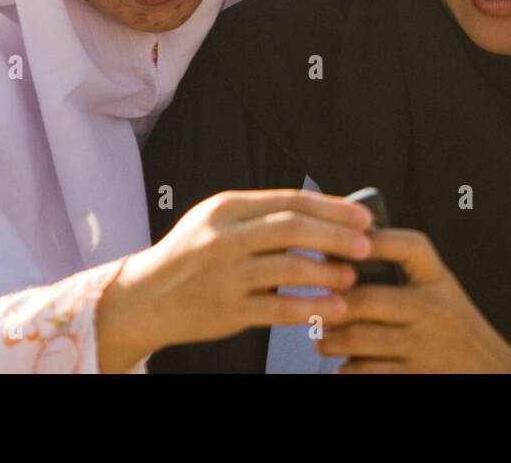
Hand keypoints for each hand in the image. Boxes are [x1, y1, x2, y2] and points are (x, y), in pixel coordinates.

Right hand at [97, 189, 372, 371]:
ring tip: (352, 277)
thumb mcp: (220, 223)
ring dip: (328, 272)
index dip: (332, 208)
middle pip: (293, 228)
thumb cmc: (192, 256)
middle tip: (367, 245)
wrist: (143, 298)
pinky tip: (334, 308)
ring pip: (289, 267)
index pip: (290, 200)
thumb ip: (264, 217)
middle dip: (336, 235)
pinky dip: (312, 307)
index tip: (363, 217)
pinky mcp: (226, 310)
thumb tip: (326, 214)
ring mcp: (224, 274)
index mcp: (227, 208)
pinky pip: (279, 308)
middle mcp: (224, 237)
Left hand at [315, 228, 510, 372]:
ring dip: (330, 340)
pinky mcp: (418, 376)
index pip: (408, 246)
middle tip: (311, 308)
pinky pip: (368, 373)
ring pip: (360, 340)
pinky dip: (348, 370)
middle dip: (331, 305)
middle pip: (368, 300)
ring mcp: (426, 346)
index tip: (336, 246)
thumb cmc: (453, 326)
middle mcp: (435, 309)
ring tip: (321, 339)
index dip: (371, 241)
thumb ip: (402, 274)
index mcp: (439, 279)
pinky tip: (341, 367)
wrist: (492, 372)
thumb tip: (337, 260)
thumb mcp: (439, 290)